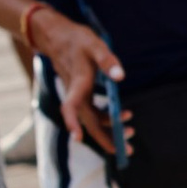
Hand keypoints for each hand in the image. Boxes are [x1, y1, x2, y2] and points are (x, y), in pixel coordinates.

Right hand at [31, 5, 122, 154]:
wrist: (57, 36)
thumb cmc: (76, 39)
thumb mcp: (94, 44)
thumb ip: (107, 60)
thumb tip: (121, 77)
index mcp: (77, 82)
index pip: (71, 106)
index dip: (72, 122)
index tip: (78, 138)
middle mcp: (75, 93)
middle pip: (87, 122)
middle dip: (106, 138)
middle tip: (126, 151)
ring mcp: (78, 95)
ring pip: (91, 120)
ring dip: (109, 129)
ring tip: (130, 132)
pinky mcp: (81, 94)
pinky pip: (92, 112)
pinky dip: (105, 118)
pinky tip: (121, 117)